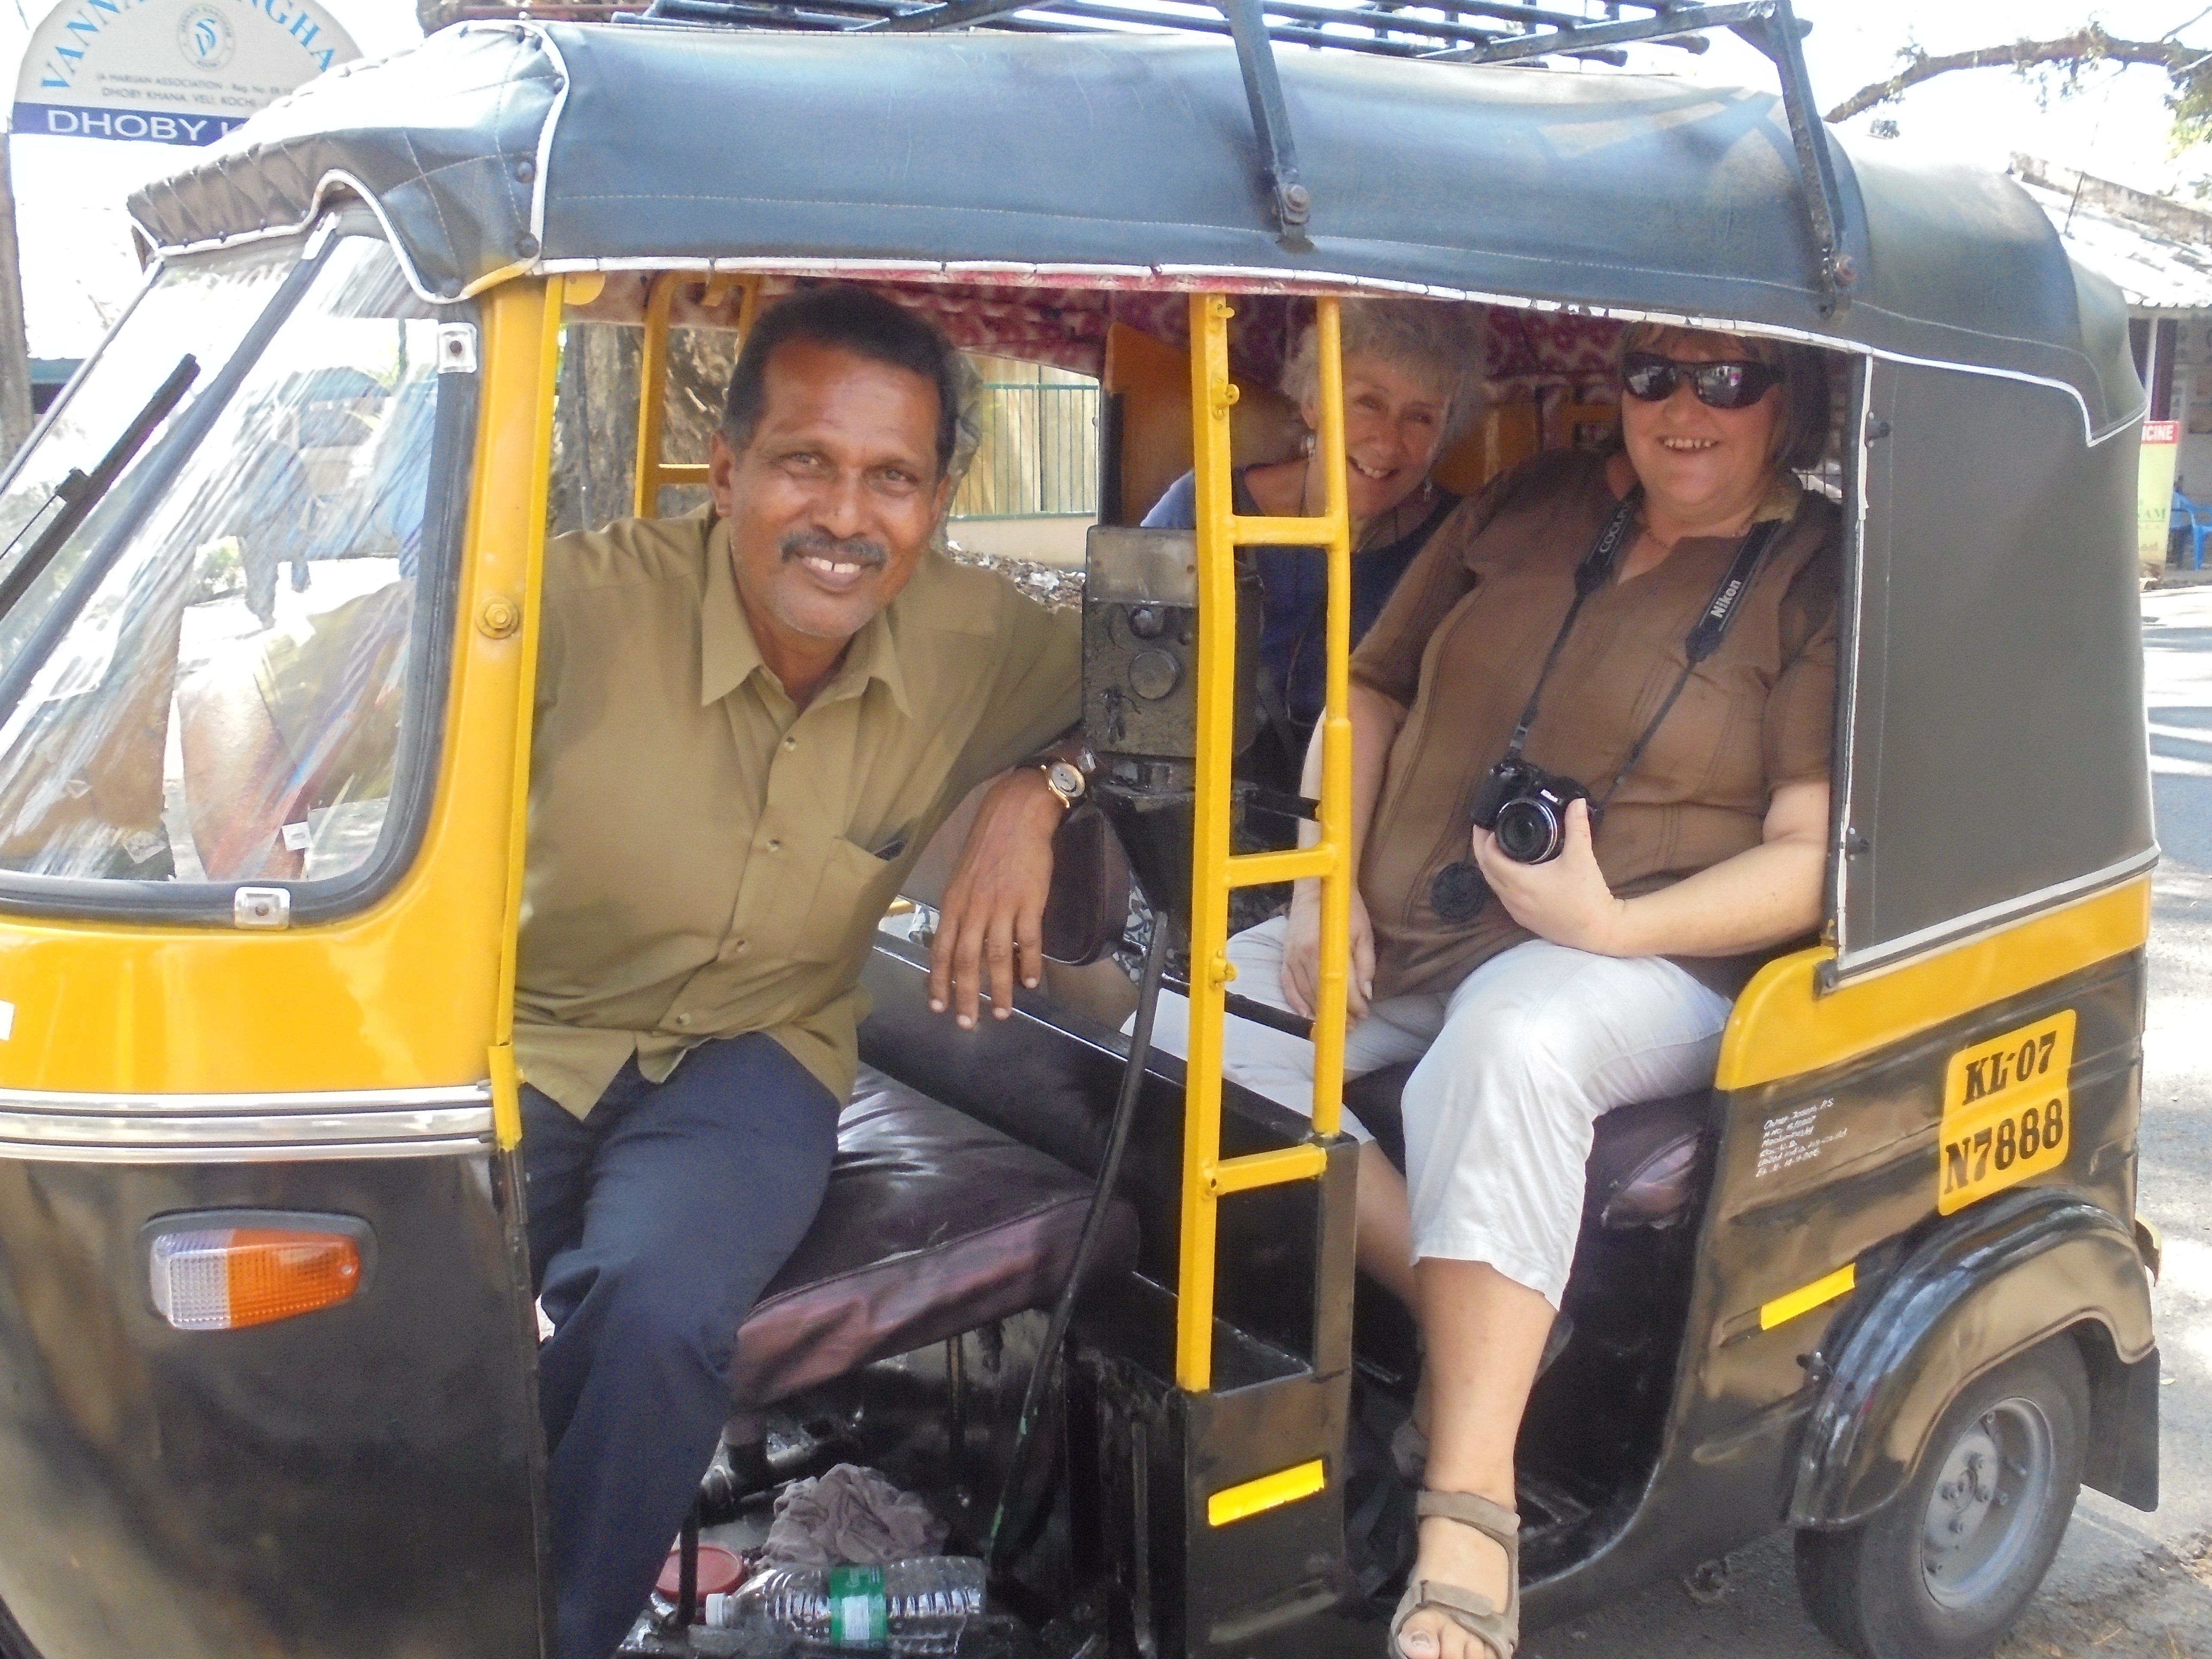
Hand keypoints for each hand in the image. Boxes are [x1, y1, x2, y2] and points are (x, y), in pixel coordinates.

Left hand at [928, 769, 1063, 1027]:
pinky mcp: (1029, 901)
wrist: (1015, 816)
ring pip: (996, 956)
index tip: (939, 1006)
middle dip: (966, 996)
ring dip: (999, 989)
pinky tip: (1032, 982)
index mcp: (954, 903)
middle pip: (966, 961)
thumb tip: (959, 940)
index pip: (941, 950)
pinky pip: (1028, 940)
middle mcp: (974, 908)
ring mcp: (1002, 906)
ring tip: (1003, 1013)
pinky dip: (1029, 964)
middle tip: (968, 1023)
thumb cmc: (988, 846)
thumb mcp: (962, 878)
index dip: (939, 981)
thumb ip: (960, 910)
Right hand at [1280, 880, 1375, 1021]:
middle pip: (1321, 995)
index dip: (1354, 1005)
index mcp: (1326, 949)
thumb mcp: (1363, 933)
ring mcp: (1292, 958)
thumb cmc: (1344, 909)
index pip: (1341, 988)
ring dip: (1320, 1012)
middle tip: (1352, 1026)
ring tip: (1335, 1023)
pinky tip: (1306, 1015)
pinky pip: (1287, 985)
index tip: (1364, 1014)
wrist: (1317, 887)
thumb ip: (1365, 965)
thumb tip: (1366, 994)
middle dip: (1338, 1014)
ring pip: (1304, 994)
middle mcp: (1305, 957)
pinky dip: (1296, 1002)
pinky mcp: (1284, 957)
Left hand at [1471, 797, 1630, 954]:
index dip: (1484, 838)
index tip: (1487, 823)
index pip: (1488, 857)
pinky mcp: (1524, 919)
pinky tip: (1510, 871)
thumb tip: (1577, 803)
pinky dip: (1500, 880)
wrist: (1597, 931)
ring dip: (1490, 865)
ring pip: (1493, 884)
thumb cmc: (1587, 896)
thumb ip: (1577, 827)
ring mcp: (1516, 911)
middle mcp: (1512, 898)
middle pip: (1485, 870)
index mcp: (1520, 881)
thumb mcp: (1581, 857)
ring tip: (1495, 846)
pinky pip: (1503, 896)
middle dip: (1482, 848)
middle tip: (1485, 830)